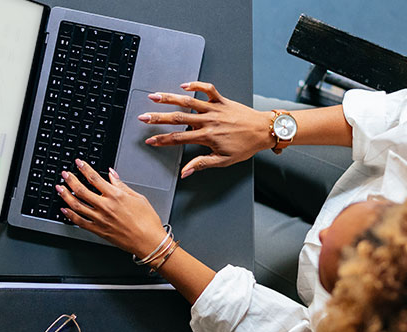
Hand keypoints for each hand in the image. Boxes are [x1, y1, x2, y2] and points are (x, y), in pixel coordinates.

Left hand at [55, 159, 166, 257]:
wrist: (148, 241)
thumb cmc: (147, 221)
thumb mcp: (138, 197)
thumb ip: (122, 185)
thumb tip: (112, 175)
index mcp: (116, 196)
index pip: (95, 178)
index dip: (84, 168)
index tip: (79, 163)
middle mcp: (106, 206)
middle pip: (81, 190)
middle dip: (70, 179)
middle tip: (65, 174)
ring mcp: (100, 219)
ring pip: (76, 205)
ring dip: (65, 195)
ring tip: (60, 188)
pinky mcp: (99, 230)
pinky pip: (79, 221)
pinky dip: (70, 215)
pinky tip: (64, 209)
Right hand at [139, 82, 274, 177]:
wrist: (262, 131)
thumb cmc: (245, 146)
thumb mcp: (223, 161)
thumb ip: (202, 164)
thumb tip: (185, 172)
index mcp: (207, 137)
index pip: (178, 139)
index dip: (162, 140)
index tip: (150, 141)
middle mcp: (209, 121)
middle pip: (178, 118)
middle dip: (158, 118)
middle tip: (143, 117)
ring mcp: (215, 109)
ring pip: (188, 102)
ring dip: (170, 98)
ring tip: (154, 96)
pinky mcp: (222, 100)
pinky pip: (208, 89)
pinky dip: (196, 85)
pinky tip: (184, 86)